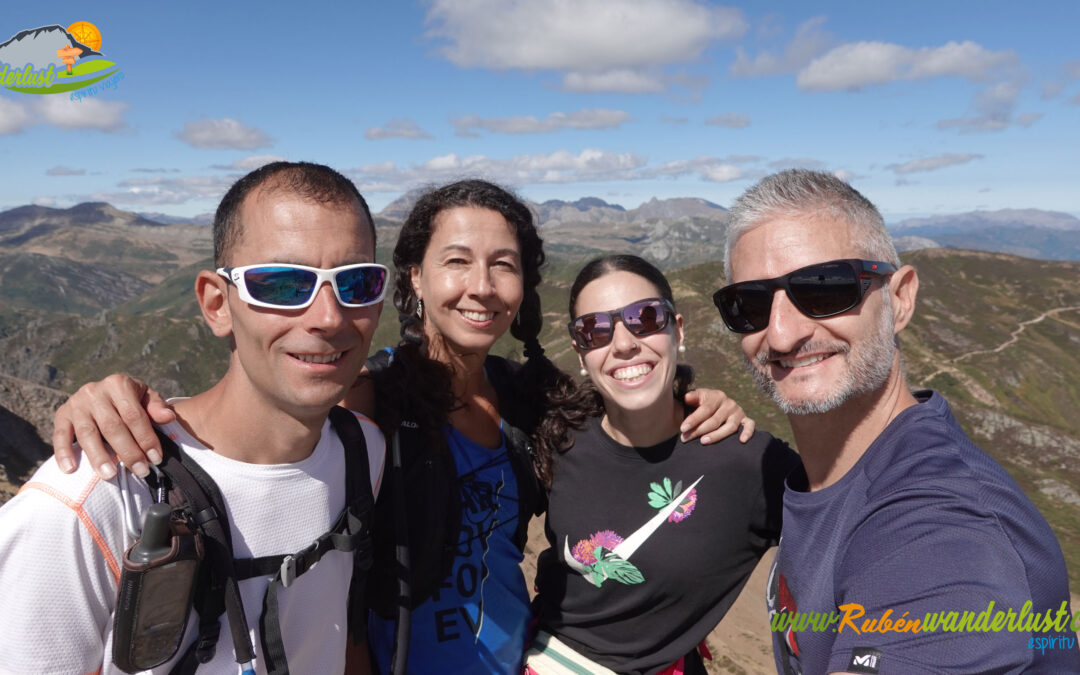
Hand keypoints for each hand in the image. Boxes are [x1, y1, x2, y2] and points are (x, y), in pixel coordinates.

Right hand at [52, 374, 174, 478]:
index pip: (134, 415)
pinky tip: (70, 469)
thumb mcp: (145, 397)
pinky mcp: (61, 414)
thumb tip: (169, 417)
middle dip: (128, 452)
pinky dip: (63, 452)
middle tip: (140, 471)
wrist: (103, 392)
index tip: (155, 458)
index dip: (146, 438)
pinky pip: (60, 434)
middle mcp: (95, 392)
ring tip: (110, 475)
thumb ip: (156, 407)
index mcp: (118, 384)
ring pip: (87, 433)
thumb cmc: (129, 399)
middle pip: (112, 426)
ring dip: (98, 456)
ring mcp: (76, 403)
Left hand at [679, 388, 754, 444]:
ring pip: (730, 426)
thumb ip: (692, 397)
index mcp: (717, 396)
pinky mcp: (745, 419)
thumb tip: (687, 397)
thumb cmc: (704, 403)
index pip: (705, 409)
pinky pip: (750, 425)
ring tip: (703, 441)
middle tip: (685, 438)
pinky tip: (742, 441)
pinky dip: (748, 432)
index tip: (683, 428)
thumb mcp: (698, 397)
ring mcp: (738, 412)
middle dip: (699, 430)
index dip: (693, 419)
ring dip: (716, 435)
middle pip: (715, 420)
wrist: (717, 404)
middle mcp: (729, 403)